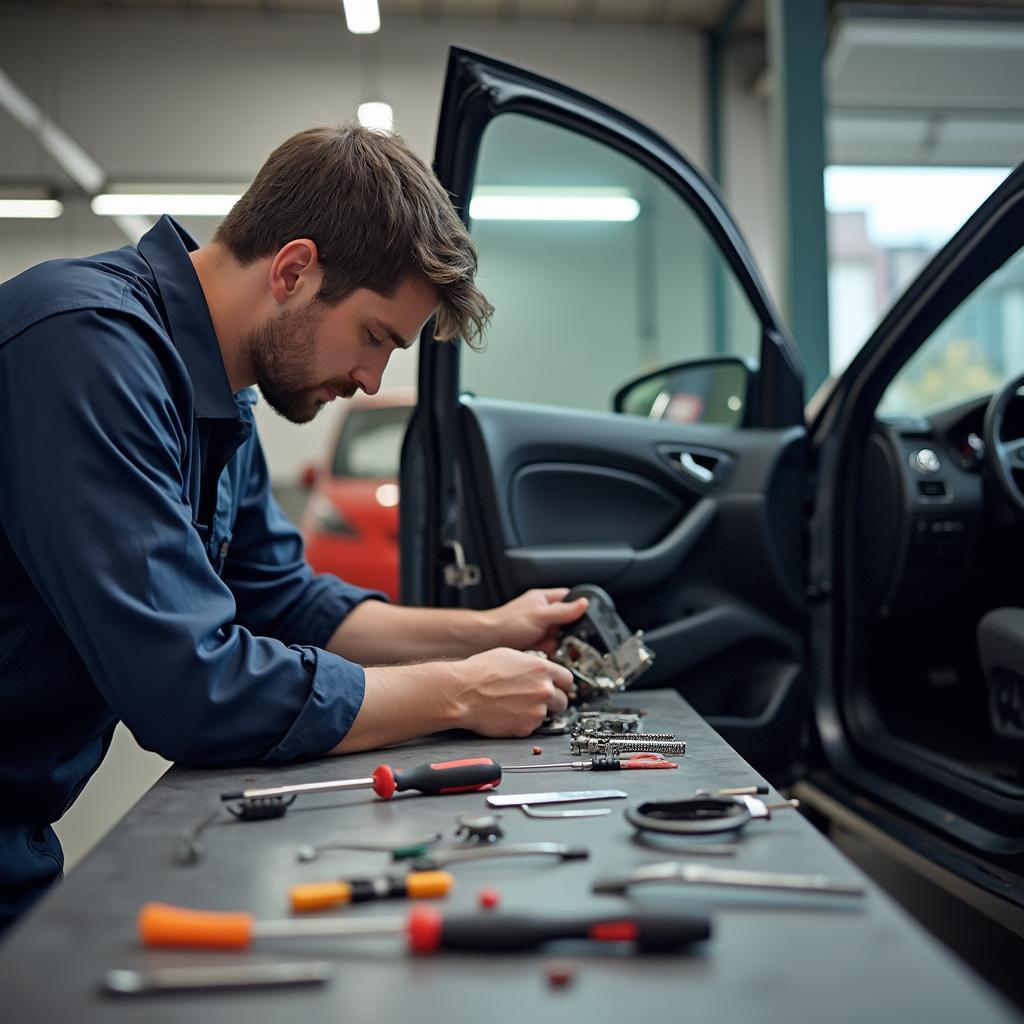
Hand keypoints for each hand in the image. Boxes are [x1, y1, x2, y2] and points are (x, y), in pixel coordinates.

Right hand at [452, 647, 573, 737]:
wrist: (462, 693)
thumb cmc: (479, 673)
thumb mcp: (511, 656)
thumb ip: (533, 666)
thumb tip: (541, 672)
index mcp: (542, 669)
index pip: (568, 679)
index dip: (562, 684)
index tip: (559, 687)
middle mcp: (543, 690)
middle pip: (562, 700)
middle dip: (552, 700)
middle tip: (536, 699)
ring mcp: (536, 711)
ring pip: (546, 715)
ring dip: (535, 711)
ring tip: (515, 705)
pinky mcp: (526, 728)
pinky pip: (531, 727)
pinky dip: (523, 722)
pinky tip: (508, 713)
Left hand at [485, 588, 588, 654]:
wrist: (484, 642)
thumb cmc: (507, 623)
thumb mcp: (541, 616)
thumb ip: (563, 611)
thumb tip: (585, 603)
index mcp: (544, 599)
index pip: (569, 598)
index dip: (579, 608)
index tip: (586, 620)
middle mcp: (541, 612)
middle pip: (566, 621)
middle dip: (567, 632)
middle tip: (564, 638)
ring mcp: (537, 627)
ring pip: (558, 637)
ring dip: (557, 644)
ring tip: (550, 646)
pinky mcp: (533, 642)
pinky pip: (548, 647)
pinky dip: (548, 652)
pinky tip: (544, 654)